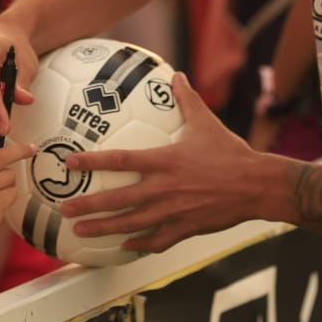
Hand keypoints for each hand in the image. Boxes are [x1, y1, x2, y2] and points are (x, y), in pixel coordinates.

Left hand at [61, 72, 278, 253]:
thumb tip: (177, 75)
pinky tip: (124, 246)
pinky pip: (156, 240)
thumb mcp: (206, 122)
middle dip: (88, 205)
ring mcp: (173, 212)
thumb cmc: (231, 152)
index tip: (70, 163)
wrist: (256, 185)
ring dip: (103, 228)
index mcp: (165, 161)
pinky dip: (137, 244)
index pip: (120, 160)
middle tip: (65, 209)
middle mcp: (164, 188)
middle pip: (118, 199)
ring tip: (81, 231)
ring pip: (131, 224)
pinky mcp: (185, 228)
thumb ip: (187, 99)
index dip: (92, 162)